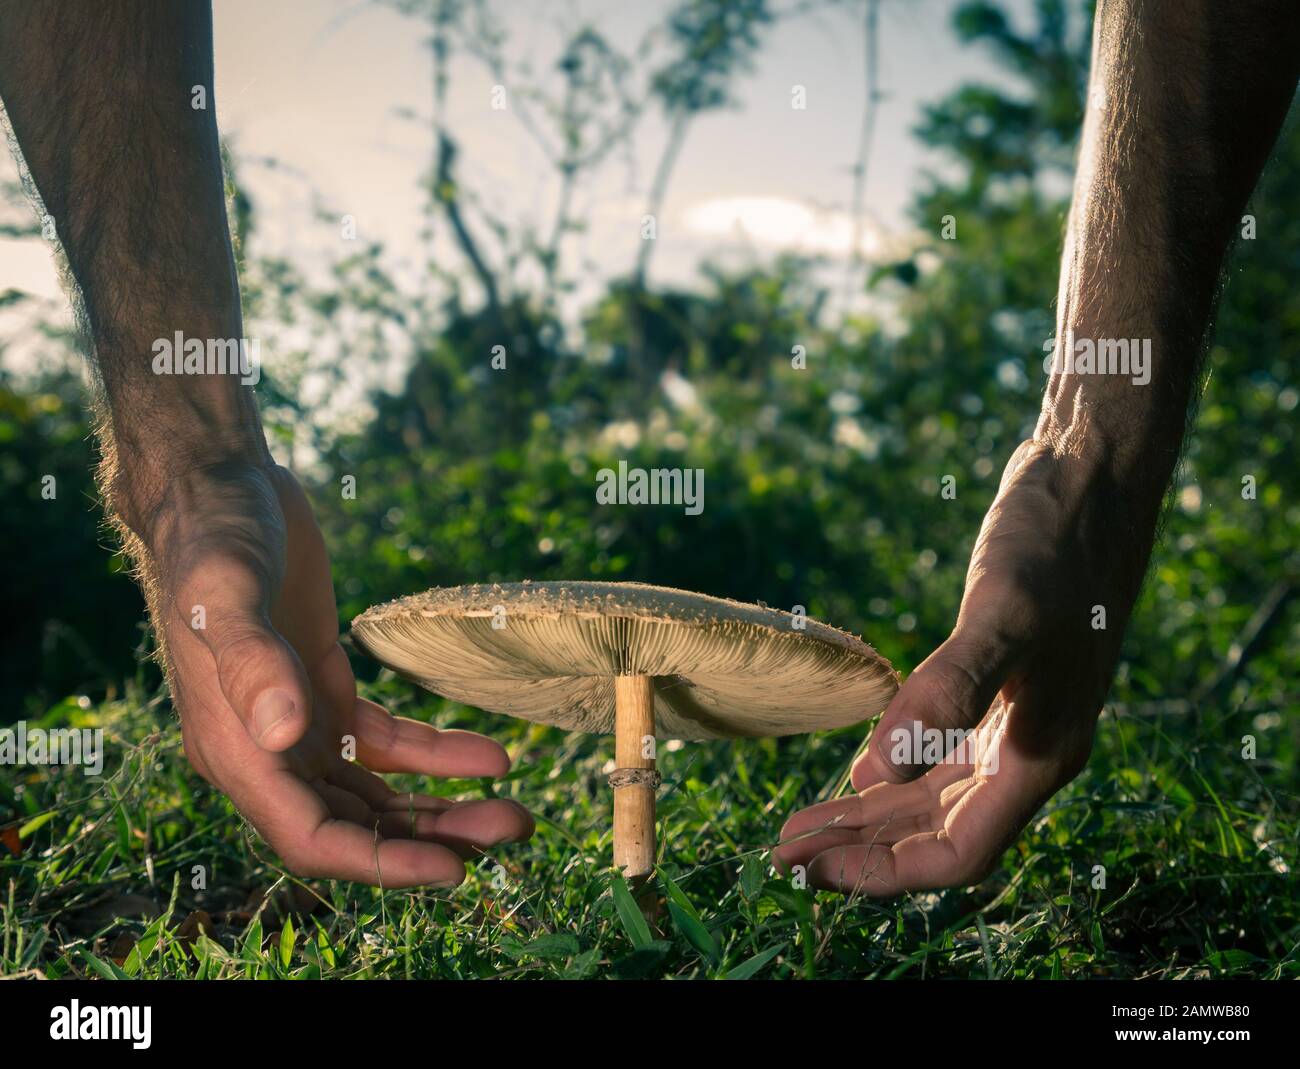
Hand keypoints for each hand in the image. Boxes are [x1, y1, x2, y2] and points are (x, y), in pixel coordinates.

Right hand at [137, 460, 533, 887]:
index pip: (313, 836)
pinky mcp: (325, 686)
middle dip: (432, 839)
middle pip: (356, 824)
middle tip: (512, 831)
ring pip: (376, 792)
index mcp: (235, 748)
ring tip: (513, 810)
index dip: (381, 863)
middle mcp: (266, 751)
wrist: (217, 487)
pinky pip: (386, 740)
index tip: (452, 870)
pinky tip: (490, 754)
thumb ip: (251, 664)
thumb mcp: (224, 592)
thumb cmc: (210, 538)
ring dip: (440, 808)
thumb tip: (283, 735)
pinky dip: (437, 753)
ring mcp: (297, 722)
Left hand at [775, 440, 1138, 894]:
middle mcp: (1028, 752)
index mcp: (1038, 756)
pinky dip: (894, 772)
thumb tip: (877, 771)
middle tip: (784, 857)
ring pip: (934, 796)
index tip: (812, 870)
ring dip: (870, 817)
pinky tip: (856, 772)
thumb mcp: (1002, 613)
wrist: (1093, 477)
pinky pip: (940, 753)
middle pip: (936, 832)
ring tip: (804, 829)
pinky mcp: (997, 685)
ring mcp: (1014, 719)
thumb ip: (945, 692)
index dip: (884, 871)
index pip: (957, 852)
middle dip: (862, 850)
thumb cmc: (1055, 545)